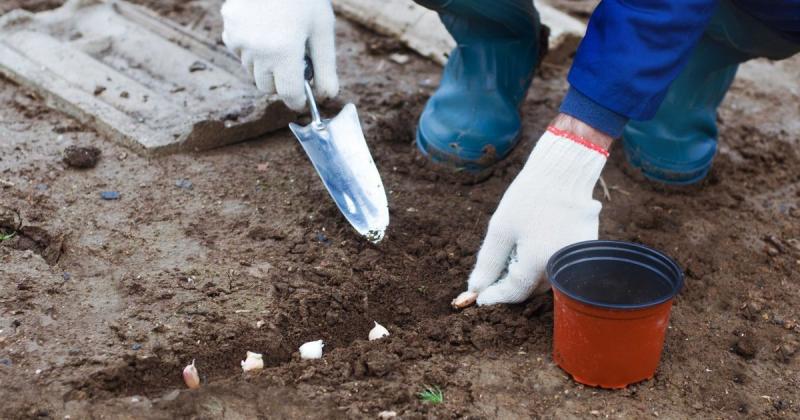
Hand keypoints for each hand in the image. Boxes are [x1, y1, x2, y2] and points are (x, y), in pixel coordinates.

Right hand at [221, 0, 338, 110]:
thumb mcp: (322, 30)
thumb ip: (326, 67)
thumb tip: (328, 97)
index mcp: (284, 52)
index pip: (288, 94)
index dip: (298, 100)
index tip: (303, 98)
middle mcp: (257, 50)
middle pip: (267, 87)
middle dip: (281, 81)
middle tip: (294, 61)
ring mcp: (239, 40)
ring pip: (252, 71)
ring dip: (266, 65)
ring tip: (279, 39)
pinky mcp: (228, 29)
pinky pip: (240, 52)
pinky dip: (251, 49)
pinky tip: (263, 28)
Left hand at [455, 117, 609, 306]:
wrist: (565, 171)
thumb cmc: (529, 197)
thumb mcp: (500, 228)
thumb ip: (488, 262)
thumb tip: (476, 289)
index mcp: (539, 262)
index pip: (514, 292)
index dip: (495, 296)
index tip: (479, 298)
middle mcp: (562, 266)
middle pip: (531, 289)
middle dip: (510, 286)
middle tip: (492, 275)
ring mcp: (576, 258)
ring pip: (547, 279)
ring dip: (527, 276)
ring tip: (512, 256)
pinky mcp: (585, 249)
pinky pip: (559, 265)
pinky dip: (543, 262)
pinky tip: (533, 244)